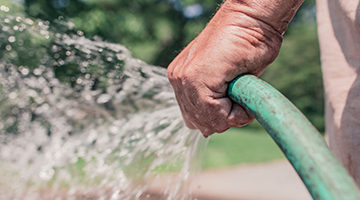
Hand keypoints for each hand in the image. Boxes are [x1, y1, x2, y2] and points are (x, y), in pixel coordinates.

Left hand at [167, 1, 286, 136]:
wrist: (252, 19)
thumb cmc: (246, 45)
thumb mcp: (227, 81)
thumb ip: (214, 101)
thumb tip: (206, 130)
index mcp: (182, 79)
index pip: (195, 118)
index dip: (220, 117)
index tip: (236, 100)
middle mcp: (178, 80)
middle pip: (199, 123)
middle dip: (224, 118)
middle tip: (240, 97)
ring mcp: (184, 79)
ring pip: (208, 121)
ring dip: (232, 115)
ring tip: (242, 92)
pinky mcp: (195, 78)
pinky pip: (217, 115)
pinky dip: (237, 112)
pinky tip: (243, 92)